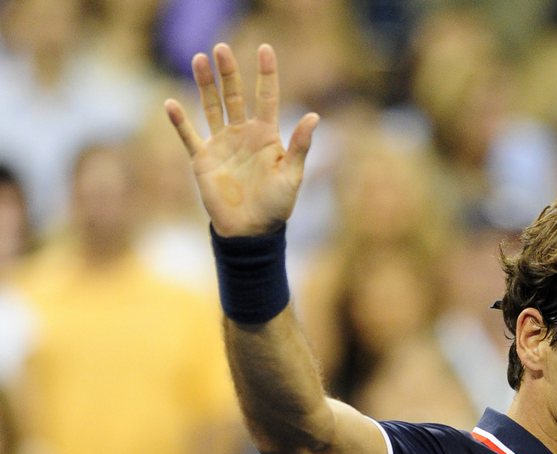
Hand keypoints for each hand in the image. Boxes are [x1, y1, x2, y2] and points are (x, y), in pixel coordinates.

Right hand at [164, 43, 318, 236]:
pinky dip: (180, 121)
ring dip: (205, 85)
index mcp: (266, 136)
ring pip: (211, 107)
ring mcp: (221, 145)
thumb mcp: (292, 176)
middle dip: (229, 73)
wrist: (251, 232)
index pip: (266, 97)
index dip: (266, 74)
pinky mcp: (203, 160)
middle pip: (234, 95)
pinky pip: (189, 136)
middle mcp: (242, 134)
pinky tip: (171, 103)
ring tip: (200, 59)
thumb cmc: (277, 206)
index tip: (265, 49)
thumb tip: (314, 117)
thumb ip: (300, 146)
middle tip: (221, 49)